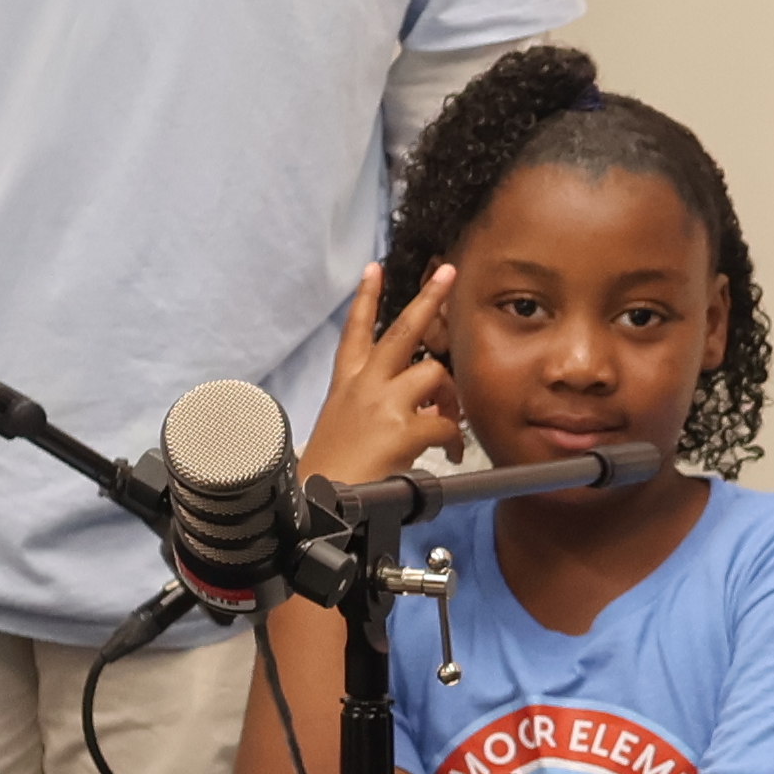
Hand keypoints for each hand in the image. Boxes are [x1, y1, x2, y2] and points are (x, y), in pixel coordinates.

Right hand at [305, 263, 464, 484]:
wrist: (317, 504)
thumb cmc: (330, 474)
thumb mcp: (340, 429)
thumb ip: (374, 410)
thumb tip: (417, 413)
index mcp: (346, 385)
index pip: (354, 331)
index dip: (365, 298)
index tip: (374, 269)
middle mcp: (363, 386)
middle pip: (400, 331)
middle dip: (428, 298)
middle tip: (447, 273)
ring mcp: (382, 404)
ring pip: (433, 374)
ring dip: (451, 396)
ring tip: (451, 419)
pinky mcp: (400, 429)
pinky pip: (445, 423)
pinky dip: (455, 438)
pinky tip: (452, 453)